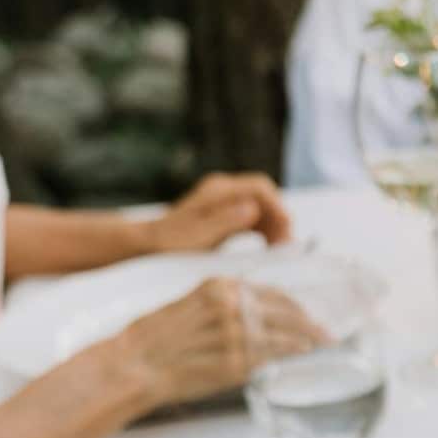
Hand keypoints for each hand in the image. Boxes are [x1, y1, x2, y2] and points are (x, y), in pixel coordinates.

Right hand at [114, 278, 324, 408]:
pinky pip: (275, 355)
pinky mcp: (236, 360)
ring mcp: (236, 333)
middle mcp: (231, 305)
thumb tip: (253, 315)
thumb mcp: (190, 305)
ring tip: (324, 345)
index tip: (307, 315)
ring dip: (309, 339)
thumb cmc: (156, 339)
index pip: (272, 293)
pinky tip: (304, 355)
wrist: (134, 363)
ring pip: (287, 332)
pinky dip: (293, 354)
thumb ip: (223, 306)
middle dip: (310, 323)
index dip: (295, 307)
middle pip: (287, 311)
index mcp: (219, 287)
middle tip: (327, 334)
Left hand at [142, 173, 293, 254]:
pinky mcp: (225, 213)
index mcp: (218, 191)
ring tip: (280, 250)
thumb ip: (226, 221)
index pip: (260, 188)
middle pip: (264, 197)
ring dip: (274, 227)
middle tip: (286, 244)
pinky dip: (264, 231)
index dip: (277, 207)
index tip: (287, 228)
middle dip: (279, 219)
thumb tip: (253, 208)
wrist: (150, 243)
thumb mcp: (200, 236)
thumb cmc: (172, 243)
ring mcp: (225, 201)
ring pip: (262, 208)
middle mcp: (224, 191)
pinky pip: (253, 218)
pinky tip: (269, 247)